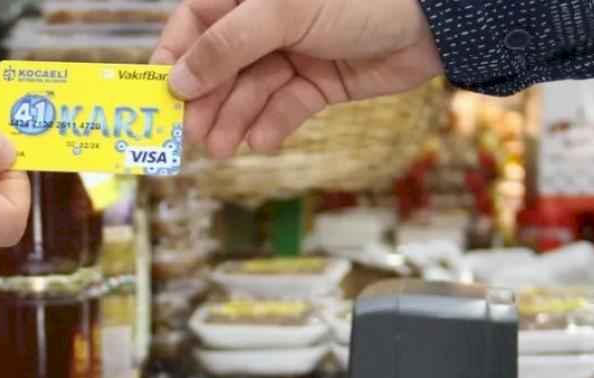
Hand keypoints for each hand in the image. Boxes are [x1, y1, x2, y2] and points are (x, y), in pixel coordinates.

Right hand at [151, 0, 444, 157]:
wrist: (434, 19)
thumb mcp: (281, 13)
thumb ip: (226, 47)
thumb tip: (177, 80)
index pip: (194, 25)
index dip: (175, 60)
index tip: (159, 96)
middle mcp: (265, 23)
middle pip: (218, 66)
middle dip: (205, 101)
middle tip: (193, 136)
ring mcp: (292, 52)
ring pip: (248, 92)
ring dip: (233, 120)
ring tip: (223, 148)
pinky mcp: (318, 82)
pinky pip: (282, 107)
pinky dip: (269, 125)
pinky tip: (258, 141)